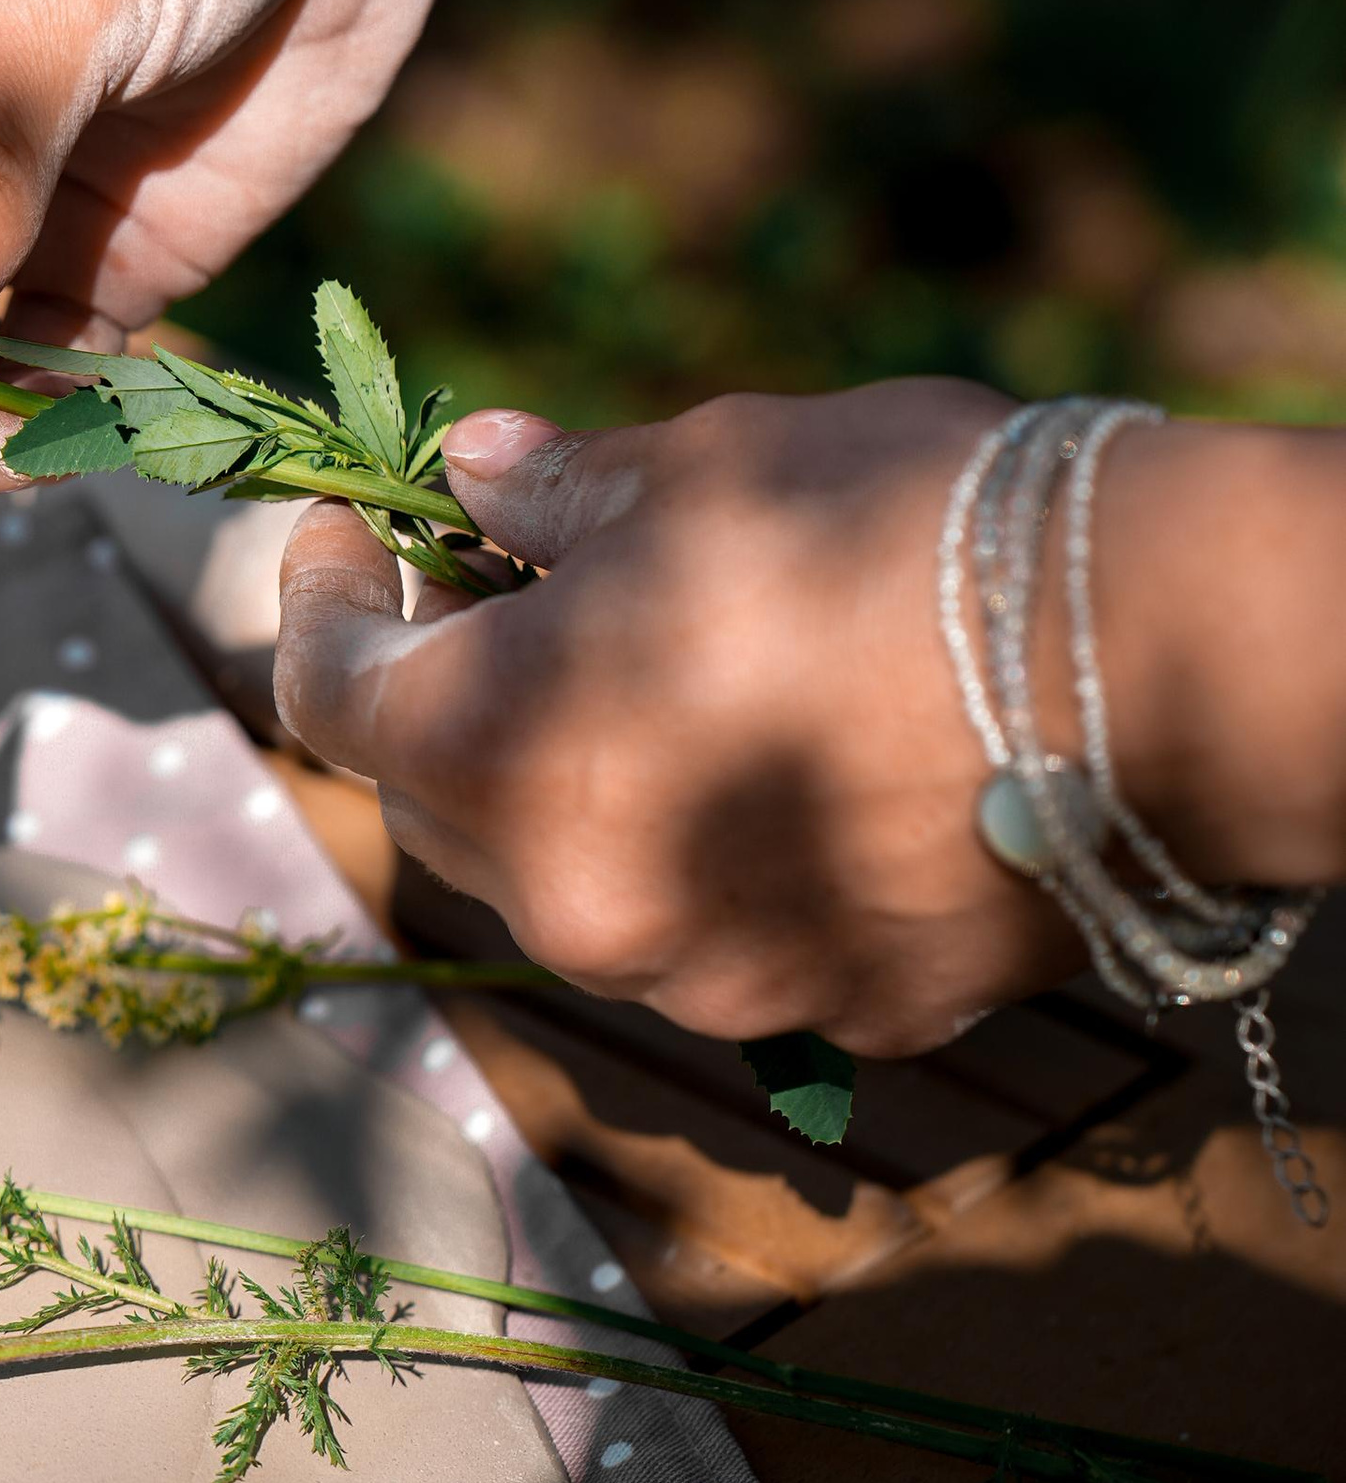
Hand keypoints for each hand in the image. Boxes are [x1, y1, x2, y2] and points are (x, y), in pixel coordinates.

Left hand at [274, 378, 1080, 1058]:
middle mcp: (581, 905)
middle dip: (446, 689)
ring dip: (572, 778)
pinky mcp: (835, 1012)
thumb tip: (473, 482)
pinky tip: (779, 747)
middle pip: (439, 800)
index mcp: (502, 757)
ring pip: (573, 880)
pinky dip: (704, 843)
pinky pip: (714, 928)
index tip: (358, 525)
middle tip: (495, 580)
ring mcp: (712, 981)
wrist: (1156, 665)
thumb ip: (557, 497)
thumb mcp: (699, 469)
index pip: (331, 693)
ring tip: (648, 659)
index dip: (325, 596)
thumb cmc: (897, 533)